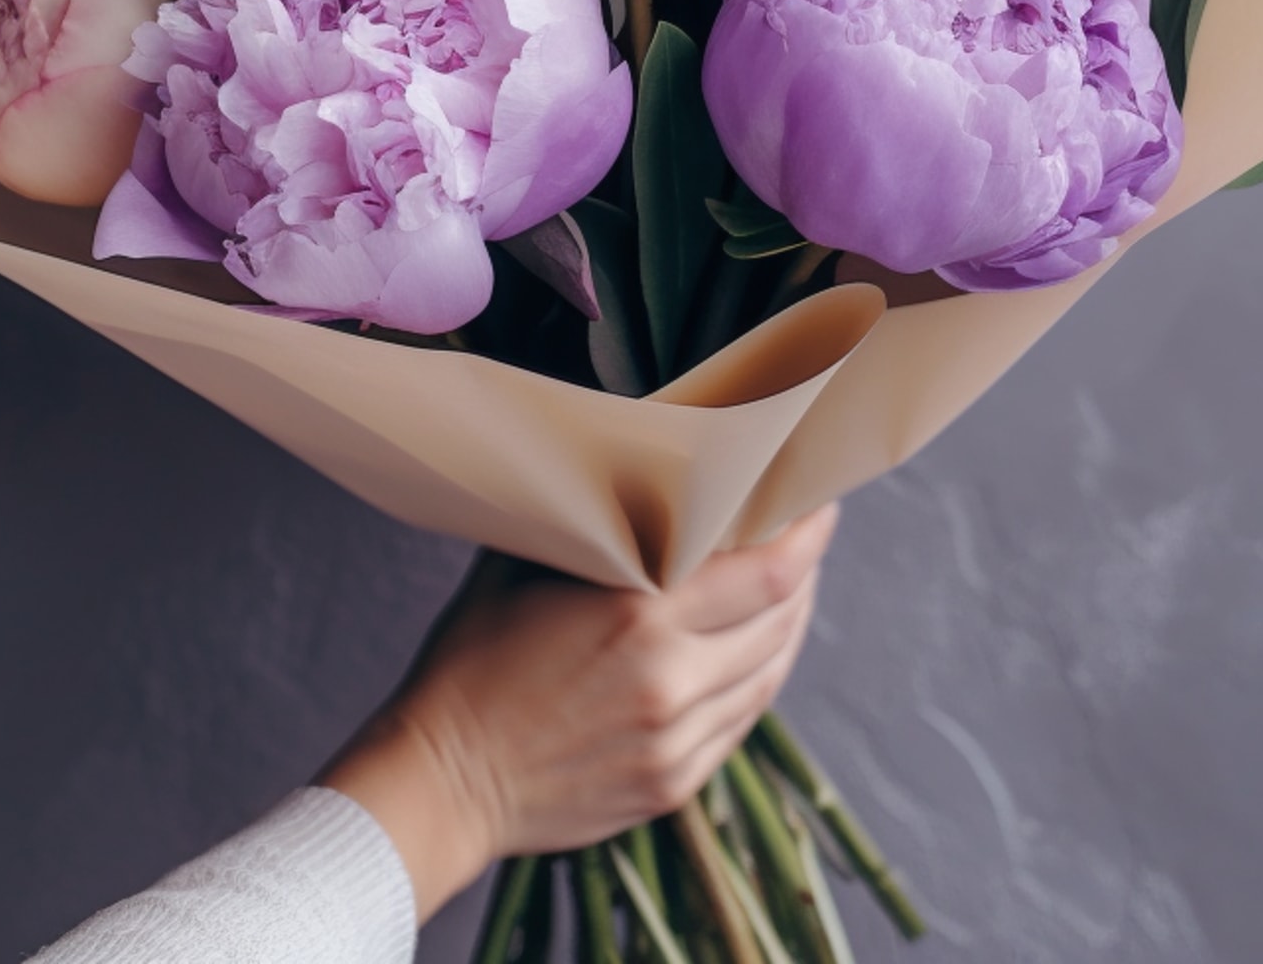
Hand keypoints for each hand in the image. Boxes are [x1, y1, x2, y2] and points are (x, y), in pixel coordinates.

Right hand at [320, 504, 837, 920]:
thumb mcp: (523, 567)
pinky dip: (759, 679)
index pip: (766, 570)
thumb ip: (592, 528)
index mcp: (637, 615)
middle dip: (804, 571)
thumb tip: (637, 478)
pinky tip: (756, 653)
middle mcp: (670, 678)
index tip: (820, 503)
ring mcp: (675, 739)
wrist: (442, 779)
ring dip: (790, 625)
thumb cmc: (472, 660)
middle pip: (781, 617)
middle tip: (807, 534)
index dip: (807, 534)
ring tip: (792, 589)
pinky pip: (741, 722)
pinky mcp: (672, 783)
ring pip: (770, 673)